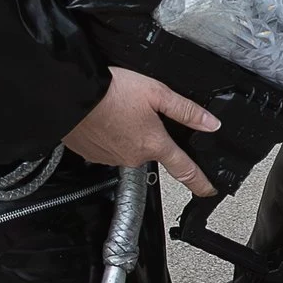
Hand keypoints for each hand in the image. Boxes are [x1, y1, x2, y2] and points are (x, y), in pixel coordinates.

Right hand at [62, 68, 221, 197]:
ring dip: (129, 133)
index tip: (208, 190)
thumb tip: (210, 123)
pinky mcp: (94, 156)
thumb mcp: (157, 93)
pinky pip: (110, 148)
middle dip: (151, 133)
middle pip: (153, 150)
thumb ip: (186, 110)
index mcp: (154, 144)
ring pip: (130, 148)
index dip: (200, 182)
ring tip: (120, 111)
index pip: (185, 170)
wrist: (71, 95)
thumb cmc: (111, 92)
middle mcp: (134, 157)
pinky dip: (111, 136)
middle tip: (138, 111)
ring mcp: (112, 159)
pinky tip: (106, 119)